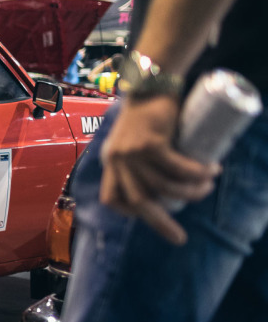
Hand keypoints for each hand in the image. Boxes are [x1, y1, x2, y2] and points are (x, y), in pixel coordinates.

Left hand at [99, 95, 220, 244]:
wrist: (151, 83)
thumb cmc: (149, 113)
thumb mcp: (137, 140)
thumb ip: (144, 159)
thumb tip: (170, 183)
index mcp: (111, 162)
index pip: (111, 196)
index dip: (128, 211)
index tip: (150, 214)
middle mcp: (117, 159)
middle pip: (138, 200)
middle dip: (159, 223)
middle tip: (179, 238)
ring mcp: (132, 151)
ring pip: (162, 185)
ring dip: (189, 192)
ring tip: (207, 186)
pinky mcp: (149, 142)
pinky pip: (176, 166)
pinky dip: (196, 173)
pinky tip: (210, 171)